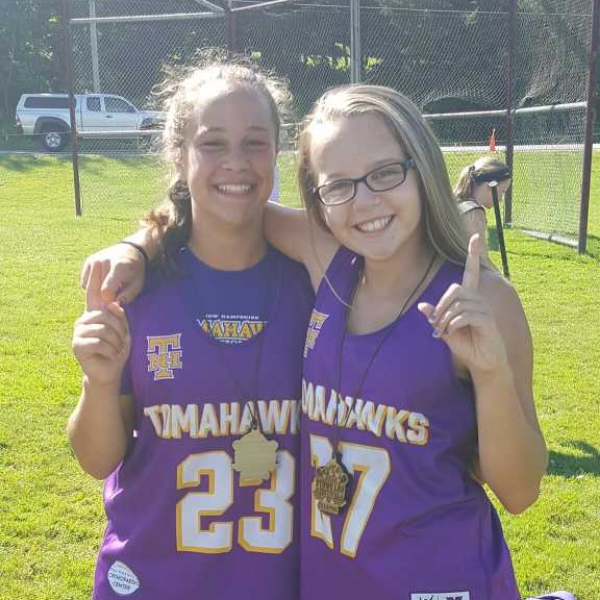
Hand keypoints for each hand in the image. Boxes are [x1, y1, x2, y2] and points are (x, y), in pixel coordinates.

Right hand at [73, 262, 131, 385]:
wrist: (109, 372)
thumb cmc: (117, 350)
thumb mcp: (123, 331)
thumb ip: (119, 316)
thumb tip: (112, 304)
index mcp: (95, 314)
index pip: (95, 293)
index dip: (96, 278)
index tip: (98, 261)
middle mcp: (83, 319)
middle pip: (107, 315)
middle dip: (120, 331)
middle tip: (120, 343)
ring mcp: (78, 332)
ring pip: (105, 330)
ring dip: (116, 343)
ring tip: (114, 350)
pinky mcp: (77, 345)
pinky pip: (100, 343)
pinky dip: (110, 351)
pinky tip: (108, 356)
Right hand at [80, 243, 145, 304]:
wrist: (129, 250)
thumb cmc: (135, 271)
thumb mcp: (137, 284)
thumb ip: (126, 296)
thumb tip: (112, 306)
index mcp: (119, 266)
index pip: (107, 289)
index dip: (109, 301)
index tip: (113, 304)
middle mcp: (103, 260)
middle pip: (97, 290)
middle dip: (104, 298)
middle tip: (114, 297)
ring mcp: (93, 260)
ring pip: (89, 288)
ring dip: (97, 293)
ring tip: (110, 289)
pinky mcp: (87, 262)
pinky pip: (84, 283)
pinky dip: (92, 287)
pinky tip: (103, 283)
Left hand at [418, 235, 507, 373]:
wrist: (482, 362)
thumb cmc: (467, 344)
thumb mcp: (445, 329)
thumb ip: (435, 316)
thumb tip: (422, 305)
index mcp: (470, 298)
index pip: (472, 272)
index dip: (473, 254)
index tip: (476, 236)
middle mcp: (479, 300)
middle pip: (455, 289)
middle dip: (441, 305)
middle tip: (435, 323)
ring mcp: (485, 310)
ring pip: (458, 303)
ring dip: (444, 318)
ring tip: (442, 331)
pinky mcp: (488, 321)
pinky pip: (465, 315)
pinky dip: (452, 324)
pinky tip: (451, 332)